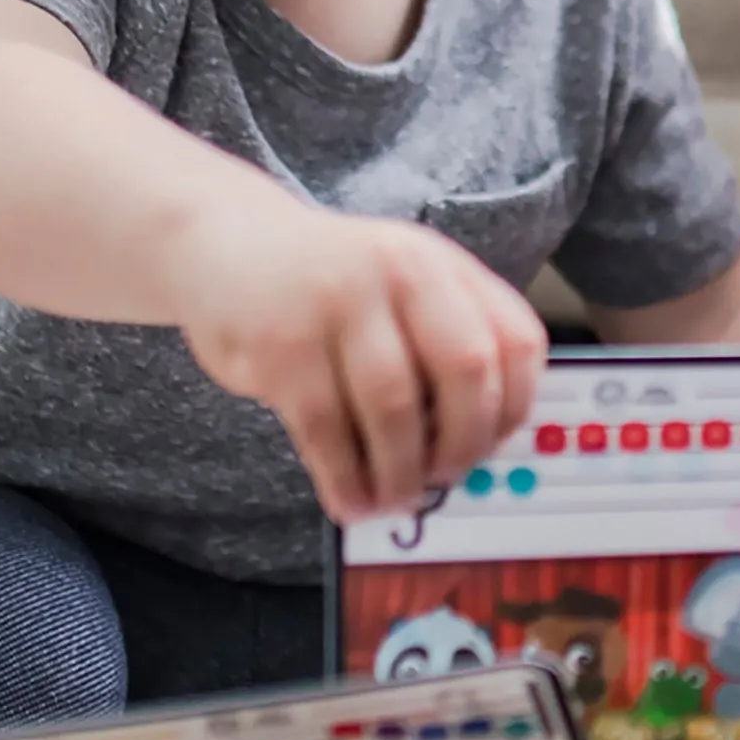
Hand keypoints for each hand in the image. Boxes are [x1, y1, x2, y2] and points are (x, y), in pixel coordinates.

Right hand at [167, 191, 545, 521]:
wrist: (224, 240)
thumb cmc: (326, 282)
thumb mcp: (401, 282)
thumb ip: (447, 339)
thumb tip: (479, 439)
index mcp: (442, 264)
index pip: (515, 339)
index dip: (514, 406)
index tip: (493, 444)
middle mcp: (399, 272)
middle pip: (466, 371)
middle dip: (464, 443)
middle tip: (445, 478)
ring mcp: (338, 304)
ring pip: (394, 408)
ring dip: (400, 472)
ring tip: (395, 498)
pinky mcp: (281, 345)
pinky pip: (326, 429)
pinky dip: (344, 478)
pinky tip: (350, 499)